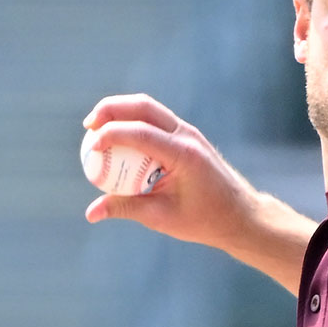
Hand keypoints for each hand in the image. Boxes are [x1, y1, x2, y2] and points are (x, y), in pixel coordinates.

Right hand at [81, 93, 258, 249]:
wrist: (239, 214)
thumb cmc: (205, 219)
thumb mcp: (162, 217)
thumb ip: (126, 209)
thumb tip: (90, 213)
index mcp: (184, 154)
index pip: (141, 133)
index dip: (111, 134)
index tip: (90, 147)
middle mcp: (187, 136)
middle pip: (143, 106)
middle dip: (110, 109)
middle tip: (87, 126)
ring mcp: (189, 133)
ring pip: (150, 108)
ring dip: (121, 111)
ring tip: (96, 128)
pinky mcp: (187, 136)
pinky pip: (156, 120)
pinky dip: (134, 122)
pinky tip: (118, 138)